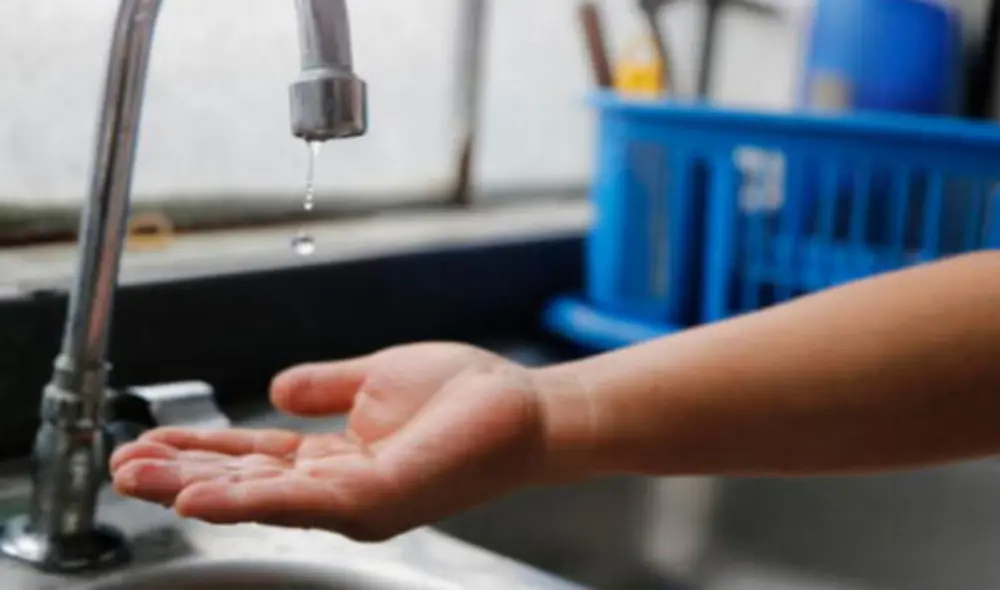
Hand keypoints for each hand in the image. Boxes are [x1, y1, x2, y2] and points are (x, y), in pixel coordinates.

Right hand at [109, 342, 559, 540]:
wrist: (524, 404)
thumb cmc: (464, 395)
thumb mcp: (376, 380)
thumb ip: (325, 386)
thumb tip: (277, 384)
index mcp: (337, 457)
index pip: (254, 459)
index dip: (201, 452)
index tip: (149, 441)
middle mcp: (339, 487)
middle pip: (246, 483)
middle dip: (181, 475)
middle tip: (121, 466)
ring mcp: (357, 500)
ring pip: (260, 498)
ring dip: (195, 489)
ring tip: (138, 480)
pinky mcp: (378, 500)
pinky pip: (300, 501)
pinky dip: (245, 500)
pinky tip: (197, 496)